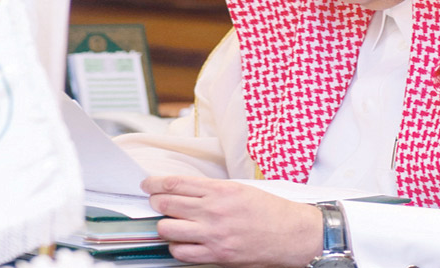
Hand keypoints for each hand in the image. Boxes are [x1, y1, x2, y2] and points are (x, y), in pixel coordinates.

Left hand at [141, 175, 322, 266]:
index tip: (148, 184)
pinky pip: (182, 253)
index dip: (155, 184)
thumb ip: (212, 190)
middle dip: (156, 203)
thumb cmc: (271, 211)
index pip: (176, 184)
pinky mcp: (216, 255)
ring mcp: (213, 235)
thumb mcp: (240, 189)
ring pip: (168, 229)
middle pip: (167, 204)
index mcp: (220, 190)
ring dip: (165, 226)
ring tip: (171, 224)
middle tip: (156, 203)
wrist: (291, 234)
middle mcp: (214, 211)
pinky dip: (177, 247)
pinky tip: (183, 242)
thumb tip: (185, 191)